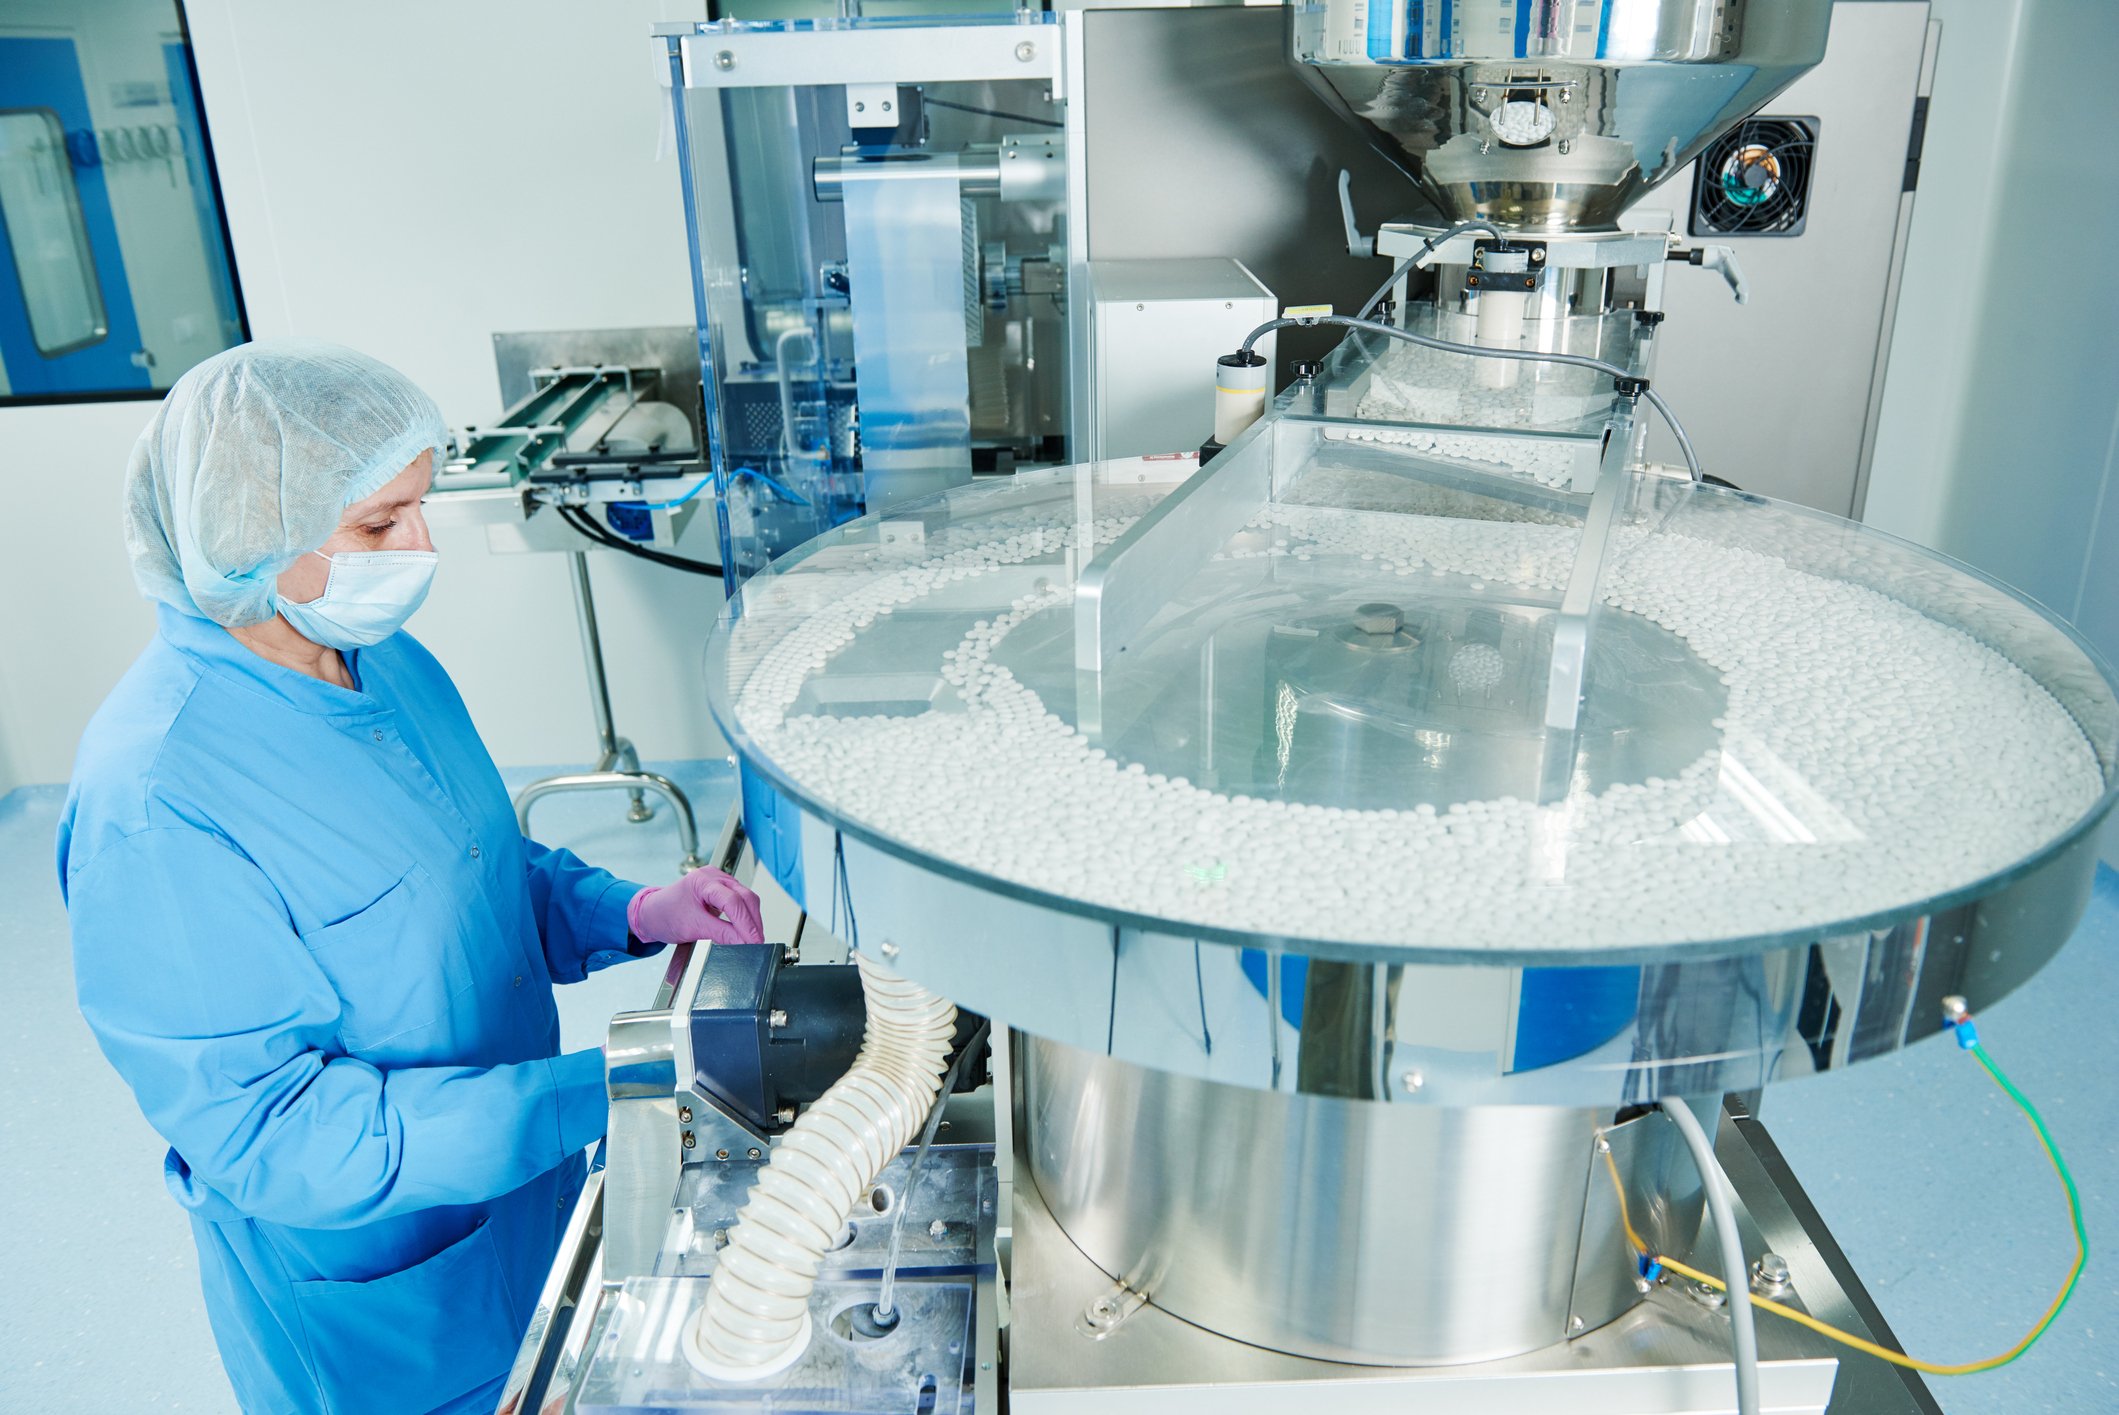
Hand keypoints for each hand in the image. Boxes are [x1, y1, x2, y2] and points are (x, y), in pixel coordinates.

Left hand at [628, 869, 764, 946]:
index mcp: (703, 881)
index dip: (746, 923)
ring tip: (754, 938)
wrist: (652, 913)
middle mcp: (713, 877)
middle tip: (758, 943)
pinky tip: (747, 928)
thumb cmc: (664, 915)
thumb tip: (744, 942)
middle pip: (745, 897)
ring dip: (751, 919)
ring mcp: (719, 881)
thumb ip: (721, 934)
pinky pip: (741, 900)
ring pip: (746, 898)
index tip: (754, 941)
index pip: (733, 901)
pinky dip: (746, 916)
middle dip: (753, 921)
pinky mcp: (722, 889)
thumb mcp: (692, 927)